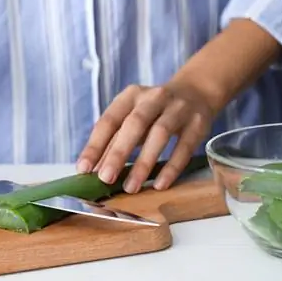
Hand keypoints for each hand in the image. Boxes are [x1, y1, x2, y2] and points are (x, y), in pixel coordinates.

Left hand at [77, 84, 212, 192]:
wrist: (196, 92)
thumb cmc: (153, 112)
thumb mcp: (131, 119)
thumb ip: (112, 142)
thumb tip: (92, 171)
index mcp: (130, 96)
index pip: (109, 120)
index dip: (95, 145)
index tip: (83, 169)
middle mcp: (154, 98)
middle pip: (134, 124)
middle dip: (118, 153)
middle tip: (105, 179)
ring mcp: (178, 108)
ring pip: (160, 134)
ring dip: (144, 163)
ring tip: (131, 187)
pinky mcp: (198, 123)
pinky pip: (185, 146)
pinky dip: (172, 167)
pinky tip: (160, 184)